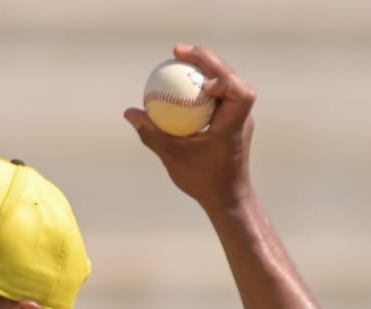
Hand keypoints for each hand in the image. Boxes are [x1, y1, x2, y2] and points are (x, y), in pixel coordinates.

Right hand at [124, 44, 256, 210]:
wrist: (227, 196)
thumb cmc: (203, 181)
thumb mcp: (173, 158)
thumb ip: (152, 134)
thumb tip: (130, 112)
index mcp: (233, 124)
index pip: (240, 94)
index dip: (226, 80)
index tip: (204, 81)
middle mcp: (240, 114)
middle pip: (230, 75)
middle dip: (206, 59)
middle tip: (177, 50)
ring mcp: (238, 114)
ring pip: (225, 79)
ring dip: (204, 65)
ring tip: (178, 57)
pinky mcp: (231, 116)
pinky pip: (217, 91)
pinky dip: (201, 81)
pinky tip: (181, 78)